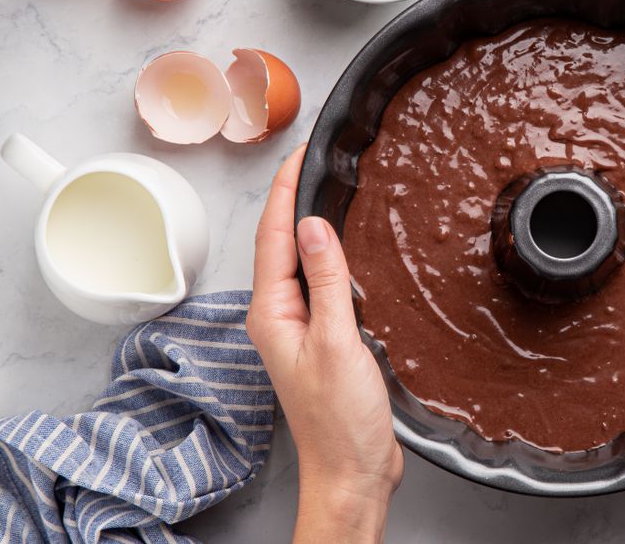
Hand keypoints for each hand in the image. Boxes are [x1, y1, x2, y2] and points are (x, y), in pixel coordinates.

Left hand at [247, 145, 402, 543]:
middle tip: (314, 159)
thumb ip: (326, 282)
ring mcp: (301, 328)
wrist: (352, 471)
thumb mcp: (336, 343)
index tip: (298, 153)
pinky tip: (347, 249)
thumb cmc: (340, 420)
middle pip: (280, 244)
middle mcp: (280, 317)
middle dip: (292, 198)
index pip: (272, 238)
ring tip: (327, 189)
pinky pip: (322, 284)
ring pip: (301, 263)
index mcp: (272, 314)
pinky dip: (331, 257)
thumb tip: (313, 225)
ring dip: (311, 225)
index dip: (283, 191)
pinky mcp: (324, 340)